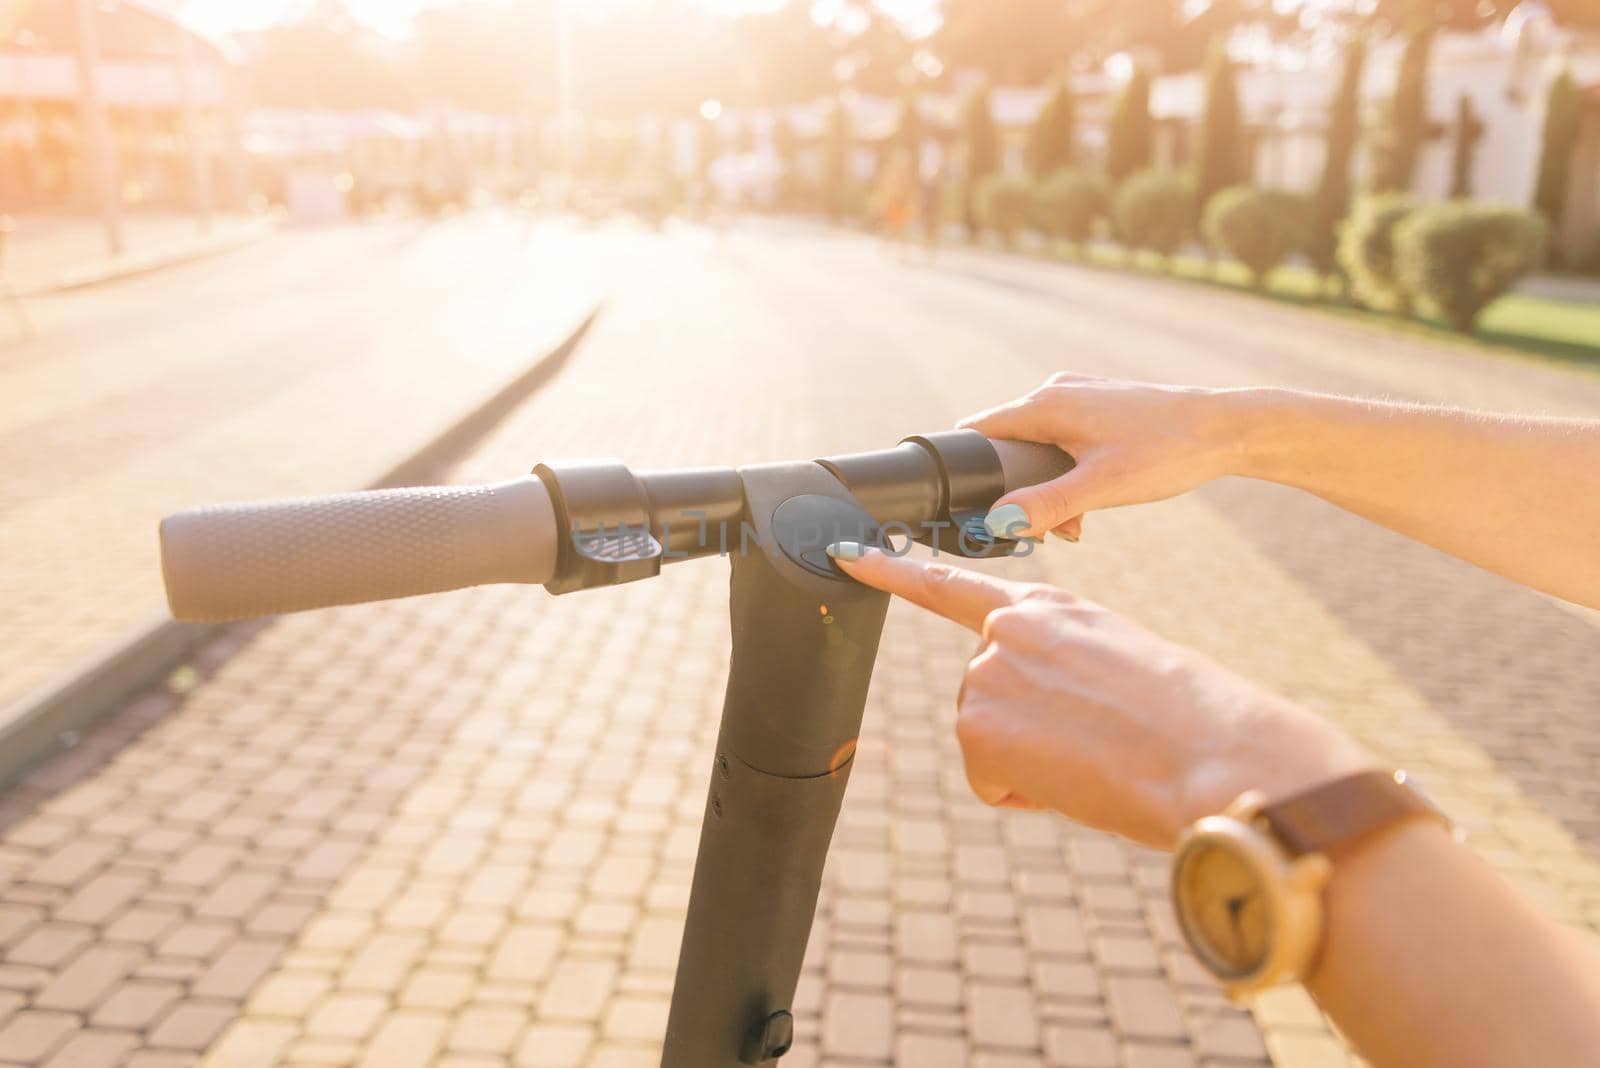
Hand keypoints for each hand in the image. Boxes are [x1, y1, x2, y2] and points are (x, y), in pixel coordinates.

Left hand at [831, 545, 1370, 849]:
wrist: (1215, 753)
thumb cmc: (1193, 720)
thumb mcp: (1121, 664)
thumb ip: (1062, 667)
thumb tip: (1041, 712)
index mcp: (1051, 606)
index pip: (953, 584)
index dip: (894, 570)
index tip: (847, 556)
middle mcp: (1007, 629)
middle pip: (984, 694)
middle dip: (1026, 730)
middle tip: (1094, 739)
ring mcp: (985, 672)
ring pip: (989, 740)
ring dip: (1032, 763)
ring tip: (1094, 754)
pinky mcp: (974, 724)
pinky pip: (991, 782)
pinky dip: (1029, 795)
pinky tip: (1075, 779)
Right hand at [961, 373, 1261, 539]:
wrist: (1227, 429)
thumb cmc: (1168, 452)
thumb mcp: (1103, 487)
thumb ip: (1047, 506)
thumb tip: (997, 524)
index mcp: (1046, 404)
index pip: (977, 430)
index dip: (965, 468)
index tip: (969, 507)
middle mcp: (1056, 392)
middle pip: (1006, 443)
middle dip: (1015, 490)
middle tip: (1039, 529)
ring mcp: (1079, 396)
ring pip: (1037, 446)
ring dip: (1045, 487)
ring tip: (1075, 523)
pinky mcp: (1099, 407)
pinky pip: (1063, 442)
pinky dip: (1067, 473)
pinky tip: (1091, 502)